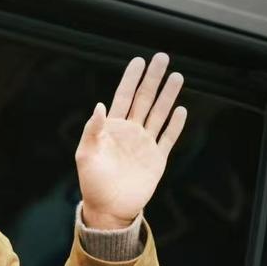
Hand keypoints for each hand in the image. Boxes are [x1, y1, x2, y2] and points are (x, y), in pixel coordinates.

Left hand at [76, 53, 187, 228]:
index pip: (123, 97)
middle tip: (162, 57)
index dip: (131, 79)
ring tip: (177, 76)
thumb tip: (99, 106)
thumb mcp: (85, 155)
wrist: (108, 208)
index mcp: (111, 128)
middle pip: (144, 99)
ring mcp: (144, 144)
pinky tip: (180, 109)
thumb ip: (92, 130)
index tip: (139, 60)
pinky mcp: (156, 158)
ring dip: (168, 95)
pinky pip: (168, 137)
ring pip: (159, 113)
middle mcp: (130, 132)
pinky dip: (175, 124)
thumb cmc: (92, 182)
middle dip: (153, 78)